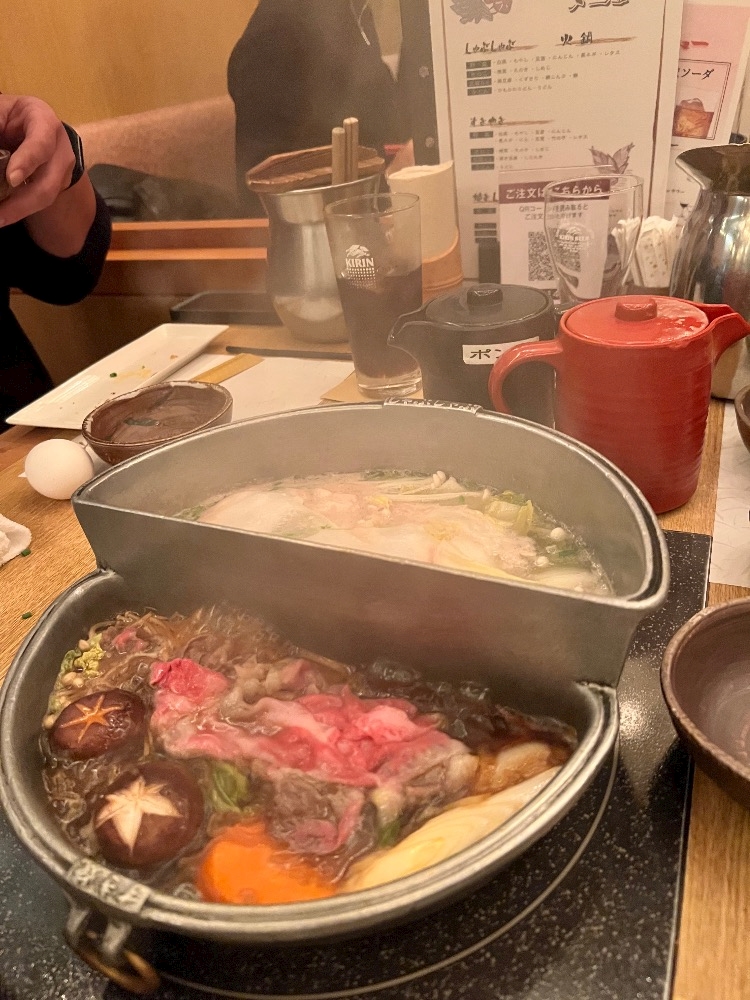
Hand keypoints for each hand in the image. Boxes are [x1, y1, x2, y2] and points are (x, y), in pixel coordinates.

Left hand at [0, 94, 75, 227]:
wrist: (31, 124)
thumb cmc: (12, 115)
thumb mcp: (1, 111)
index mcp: (45, 123)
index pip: (42, 144)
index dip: (28, 162)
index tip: (11, 179)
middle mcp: (60, 151)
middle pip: (48, 184)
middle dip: (23, 203)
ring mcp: (61, 173)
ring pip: (45, 198)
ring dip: (18, 212)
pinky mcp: (55, 187)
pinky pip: (37, 202)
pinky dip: (18, 210)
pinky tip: (4, 215)